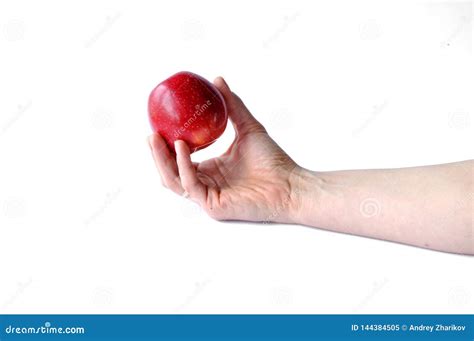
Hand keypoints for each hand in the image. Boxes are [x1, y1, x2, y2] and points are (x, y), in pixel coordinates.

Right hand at [148, 77, 301, 222]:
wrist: (291, 184)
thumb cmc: (273, 161)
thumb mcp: (248, 127)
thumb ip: (232, 107)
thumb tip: (218, 80)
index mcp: (211, 170)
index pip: (180, 160)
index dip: (166, 146)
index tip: (159, 125)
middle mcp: (206, 184)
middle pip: (171, 172)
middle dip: (157, 154)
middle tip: (151, 133)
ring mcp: (208, 197)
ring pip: (174, 181)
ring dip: (163, 161)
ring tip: (157, 139)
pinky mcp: (213, 206)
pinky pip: (191, 185)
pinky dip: (184, 166)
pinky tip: (182, 147)